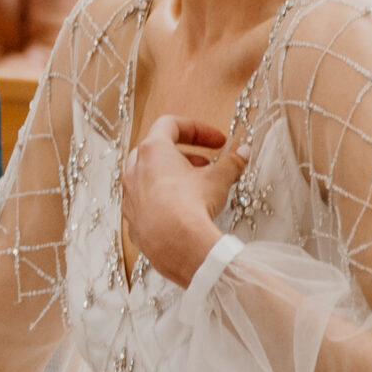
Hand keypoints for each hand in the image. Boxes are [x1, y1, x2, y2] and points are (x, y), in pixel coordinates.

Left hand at [120, 117, 245, 288]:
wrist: (177, 246)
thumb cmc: (191, 206)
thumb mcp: (219, 179)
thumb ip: (231, 162)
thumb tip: (242, 153)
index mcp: (152, 151)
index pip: (170, 124)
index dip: (198, 129)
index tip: (217, 141)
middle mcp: (134, 171)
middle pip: (156, 151)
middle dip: (184, 155)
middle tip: (206, 165)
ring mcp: (130, 197)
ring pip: (147, 178)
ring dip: (172, 178)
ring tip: (196, 188)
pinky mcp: (132, 222)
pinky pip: (146, 205)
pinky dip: (162, 202)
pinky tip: (181, 212)